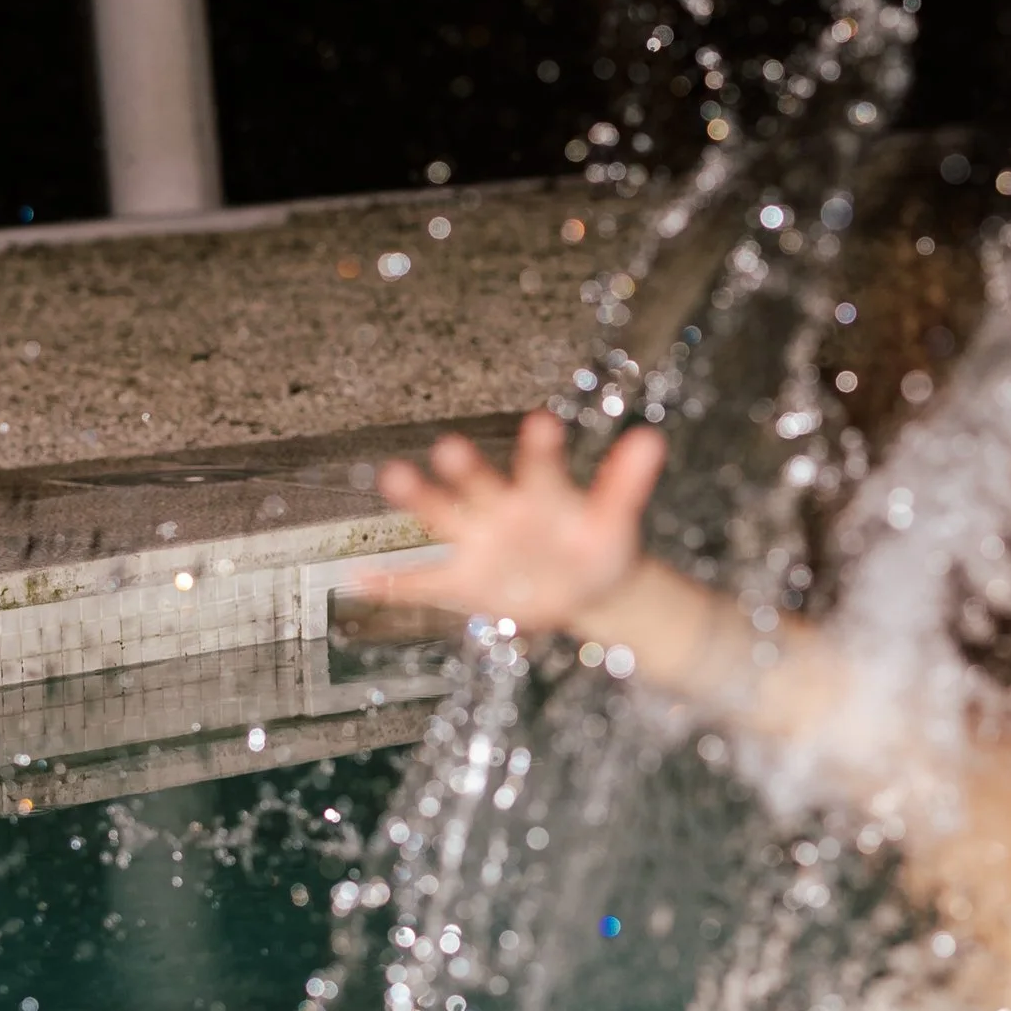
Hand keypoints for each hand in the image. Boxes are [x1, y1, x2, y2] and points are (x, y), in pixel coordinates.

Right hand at [359, 411, 666, 631]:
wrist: (584, 588)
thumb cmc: (598, 545)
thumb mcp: (614, 520)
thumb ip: (626, 483)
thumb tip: (652, 438)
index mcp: (540, 492)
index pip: (540, 468)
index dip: (541, 449)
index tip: (542, 422)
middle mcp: (500, 509)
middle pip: (479, 484)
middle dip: (465, 470)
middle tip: (449, 448)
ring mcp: (476, 544)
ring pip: (443, 517)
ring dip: (419, 498)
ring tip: (391, 475)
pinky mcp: (461, 582)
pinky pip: (420, 582)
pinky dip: (390, 584)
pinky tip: (358, 579)